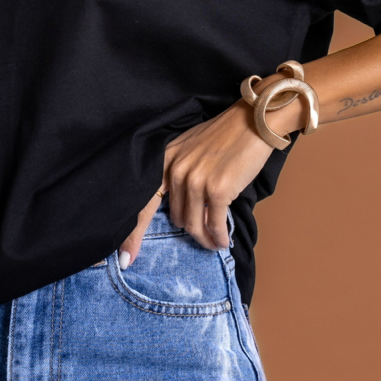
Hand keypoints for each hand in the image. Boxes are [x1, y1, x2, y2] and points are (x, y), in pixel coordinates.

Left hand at [118, 88, 301, 264]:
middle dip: (189, 231)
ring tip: (214, 243)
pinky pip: (214, 224)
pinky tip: (223, 241)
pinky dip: (219, 237)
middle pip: (175, 218)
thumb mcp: (191, 147)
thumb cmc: (227, 134)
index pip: (142, 203)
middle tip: (203, 237)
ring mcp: (196, 181)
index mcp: (165, 160)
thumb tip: (182, 205)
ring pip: (193, 225)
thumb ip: (180, 171)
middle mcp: (176, 171)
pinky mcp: (218, 190)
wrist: (255, 120)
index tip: (126, 259)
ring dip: (204, 239)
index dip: (132, 235)